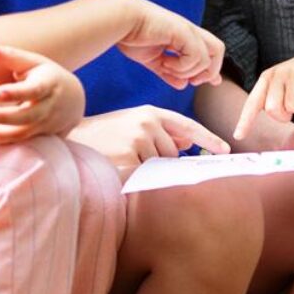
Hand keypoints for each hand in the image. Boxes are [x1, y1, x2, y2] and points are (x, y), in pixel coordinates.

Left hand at [0, 43, 84, 141]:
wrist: (73, 101)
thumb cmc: (46, 75)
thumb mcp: (34, 63)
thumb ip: (11, 57)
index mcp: (48, 83)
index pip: (34, 90)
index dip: (17, 93)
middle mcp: (48, 106)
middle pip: (27, 115)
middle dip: (3, 117)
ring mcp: (43, 124)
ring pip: (20, 133)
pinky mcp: (37, 137)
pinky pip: (17, 142)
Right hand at [70, 104, 229, 179]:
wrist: (68, 144)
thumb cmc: (102, 138)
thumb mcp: (131, 125)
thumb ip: (159, 131)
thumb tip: (187, 141)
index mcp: (150, 113)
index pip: (187, 126)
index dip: (208, 138)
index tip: (225, 149)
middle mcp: (147, 123)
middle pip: (173, 154)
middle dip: (159, 162)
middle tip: (129, 157)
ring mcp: (138, 141)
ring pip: (158, 167)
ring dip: (144, 172)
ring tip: (119, 162)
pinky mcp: (128, 160)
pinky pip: (144, 178)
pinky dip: (134, 180)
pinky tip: (116, 170)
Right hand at [118, 4, 224, 89]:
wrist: (121, 21)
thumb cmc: (132, 36)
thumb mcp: (153, 59)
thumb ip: (168, 72)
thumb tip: (183, 85)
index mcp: (184, 36)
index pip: (209, 51)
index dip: (211, 69)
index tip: (204, 83)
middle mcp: (189, 32)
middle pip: (218, 50)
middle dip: (209, 71)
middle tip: (190, 81)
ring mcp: (187, 31)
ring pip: (207, 58)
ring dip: (188, 71)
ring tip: (167, 67)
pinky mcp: (183, 32)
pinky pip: (195, 56)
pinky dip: (182, 66)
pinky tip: (165, 63)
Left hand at [233, 40, 293, 139]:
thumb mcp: (284, 87)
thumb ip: (273, 102)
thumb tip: (269, 120)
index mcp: (267, 78)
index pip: (253, 103)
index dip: (245, 120)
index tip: (238, 136)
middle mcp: (277, 73)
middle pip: (273, 110)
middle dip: (285, 115)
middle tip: (293, 104)